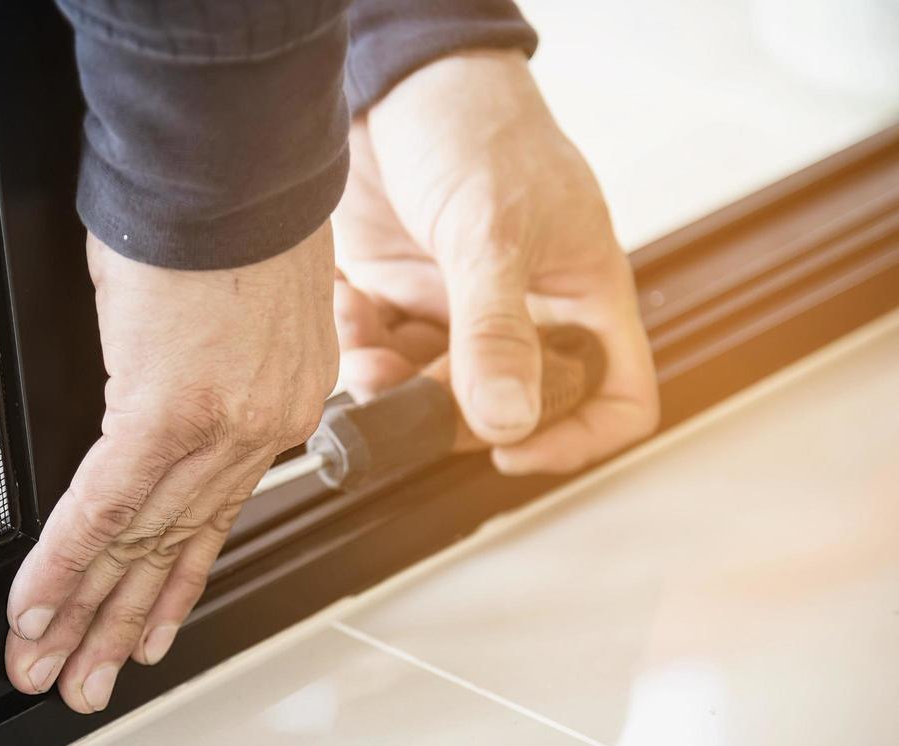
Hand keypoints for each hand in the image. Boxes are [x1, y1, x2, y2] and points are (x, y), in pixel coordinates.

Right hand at [5, 226, 337, 711]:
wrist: (234, 151)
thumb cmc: (230, 204)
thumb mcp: (234, 300)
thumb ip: (203, 366)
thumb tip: (156, 389)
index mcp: (280, 400)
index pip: (215, 516)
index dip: (172, 584)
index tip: (147, 630)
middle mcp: (260, 425)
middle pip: (176, 545)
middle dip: (123, 626)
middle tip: (86, 684)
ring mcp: (219, 424)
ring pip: (141, 542)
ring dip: (87, 617)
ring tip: (51, 672)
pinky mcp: (168, 408)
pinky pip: (105, 506)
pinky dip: (64, 565)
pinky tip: (35, 612)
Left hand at [333, 50, 657, 473]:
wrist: (392, 78)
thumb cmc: (475, 125)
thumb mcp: (494, 230)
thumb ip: (496, 331)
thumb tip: (506, 422)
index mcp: (579, 296)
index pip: (613, 395)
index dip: (576, 438)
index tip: (512, 449)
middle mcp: (523, 313)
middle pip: (504, 410)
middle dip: (448, 413)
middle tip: (405, 398)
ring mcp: (459, 309)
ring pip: (432, 393)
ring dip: (391, 387)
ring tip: (364, 353)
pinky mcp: (401, 298)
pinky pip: (382, 357)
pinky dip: (359, 349)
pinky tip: (349, 309)